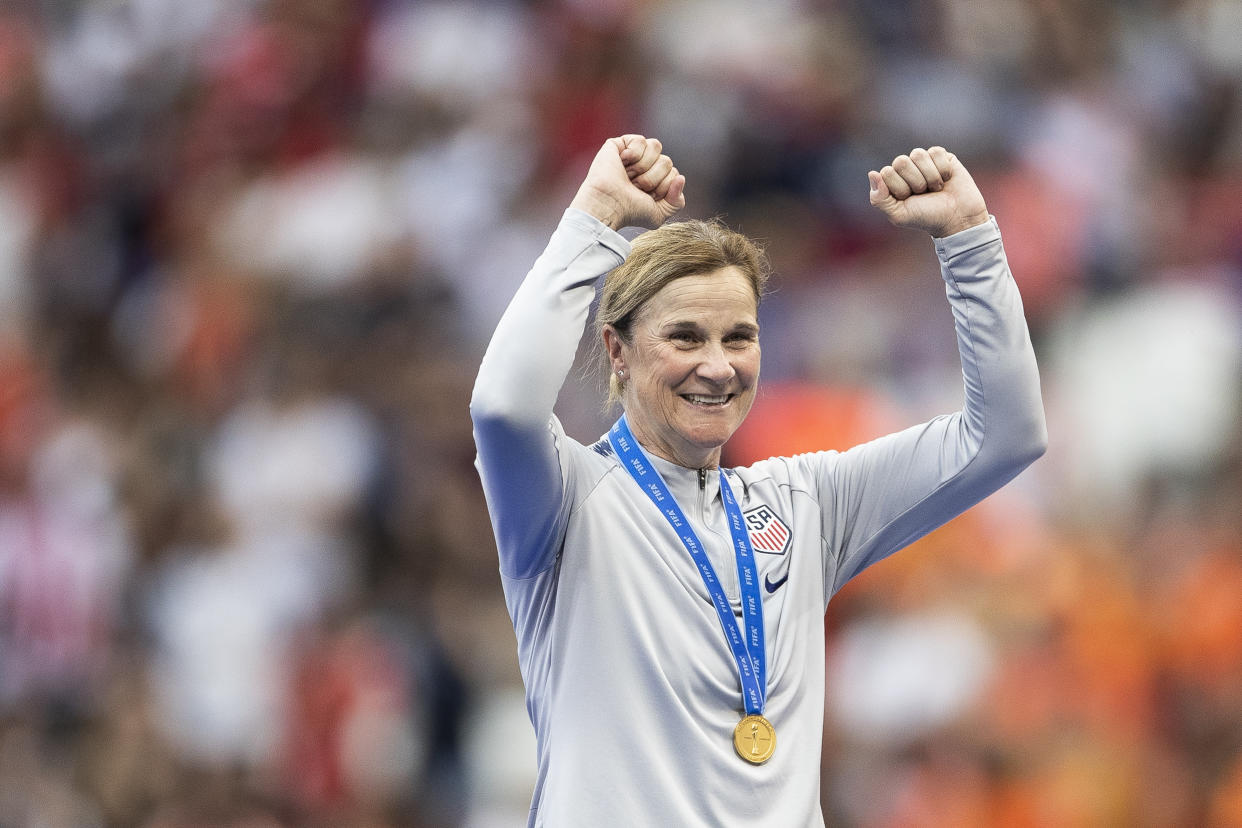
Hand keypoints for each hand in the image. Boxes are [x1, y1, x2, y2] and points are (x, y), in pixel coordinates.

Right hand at [570, 135, 685, 230]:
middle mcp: (645, 166)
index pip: (674, 174)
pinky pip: (641, 140)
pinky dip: (633, 154)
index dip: (663, 187)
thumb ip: (677, 202)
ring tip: (628, 176)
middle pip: (667, 161)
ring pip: (656, 146)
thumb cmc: (630, 212)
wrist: (609, 205)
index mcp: (654, 180)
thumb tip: (681, 178)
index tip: (646, 196)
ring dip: (643, 166)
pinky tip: (622, 163)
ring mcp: (633, 154)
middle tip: (635, 187)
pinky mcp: (620, 144)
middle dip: (653, 178)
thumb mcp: (659, 215)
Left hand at [868, 147, 988, 237]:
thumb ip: (879, 199)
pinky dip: (943, 169)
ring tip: (936, 188)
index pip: (887, 172)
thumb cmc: (926, 217)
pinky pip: (936, 152)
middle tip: (924, 193)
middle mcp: (906, 169)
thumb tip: (872, 173)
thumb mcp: (899, 215)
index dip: (900, 188)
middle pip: (901, 161)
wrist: (957, 218)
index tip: (910, 199)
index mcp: (892, 181)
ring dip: (930, 176)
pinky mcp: (942, 156)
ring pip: (918, 154)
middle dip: (915, 182)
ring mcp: (923, 161)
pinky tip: (947, 179)